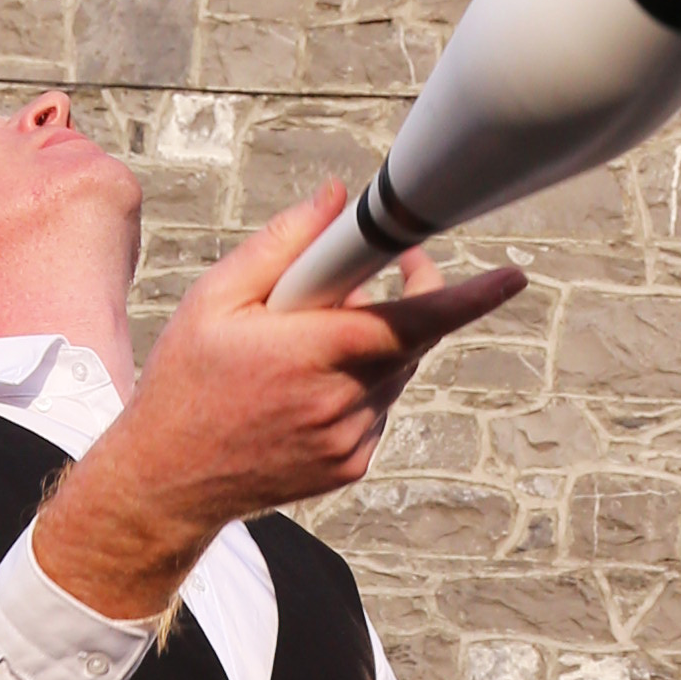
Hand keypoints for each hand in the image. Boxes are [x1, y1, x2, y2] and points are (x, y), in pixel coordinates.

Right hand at [35, 184, 523, 623]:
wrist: (168, 480)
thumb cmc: (186, 380)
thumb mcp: (214, 299)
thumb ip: (283, 245)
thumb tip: (336, 199)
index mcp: (306, 353)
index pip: (406, 320)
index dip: (466, 299)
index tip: (512, 278)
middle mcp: (338, 402)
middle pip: (406, 338)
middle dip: (397, 302)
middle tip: (356, 282)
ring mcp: (350, 440)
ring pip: (395, 374)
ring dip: (371, 348)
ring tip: (301, 349)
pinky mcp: (353, 465)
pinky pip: (380, 408)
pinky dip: (359, 387)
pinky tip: (303, 392)